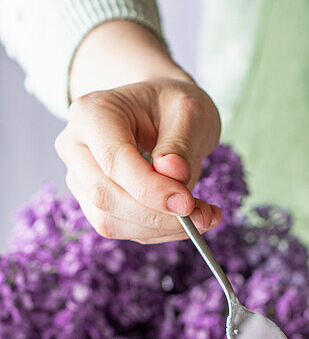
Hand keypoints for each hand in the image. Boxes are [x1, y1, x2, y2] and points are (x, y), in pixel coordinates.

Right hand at [55, 77, 222, 242]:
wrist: (161, 113)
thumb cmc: (173, 106)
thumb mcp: (189, 110)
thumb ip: (181, 142)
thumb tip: (173, 173)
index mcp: (91, 113)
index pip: (112, 161)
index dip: (150, 189)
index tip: (188, 203)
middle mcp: (75, 146)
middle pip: (105, 196)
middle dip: (158, 216)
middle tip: (203, 216)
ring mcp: (80, 178)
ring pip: (112, 221)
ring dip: (162, 229)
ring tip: (203, 216)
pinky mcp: (94, 204)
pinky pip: (124, 230)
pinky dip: (160, 232)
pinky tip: (189, 220)